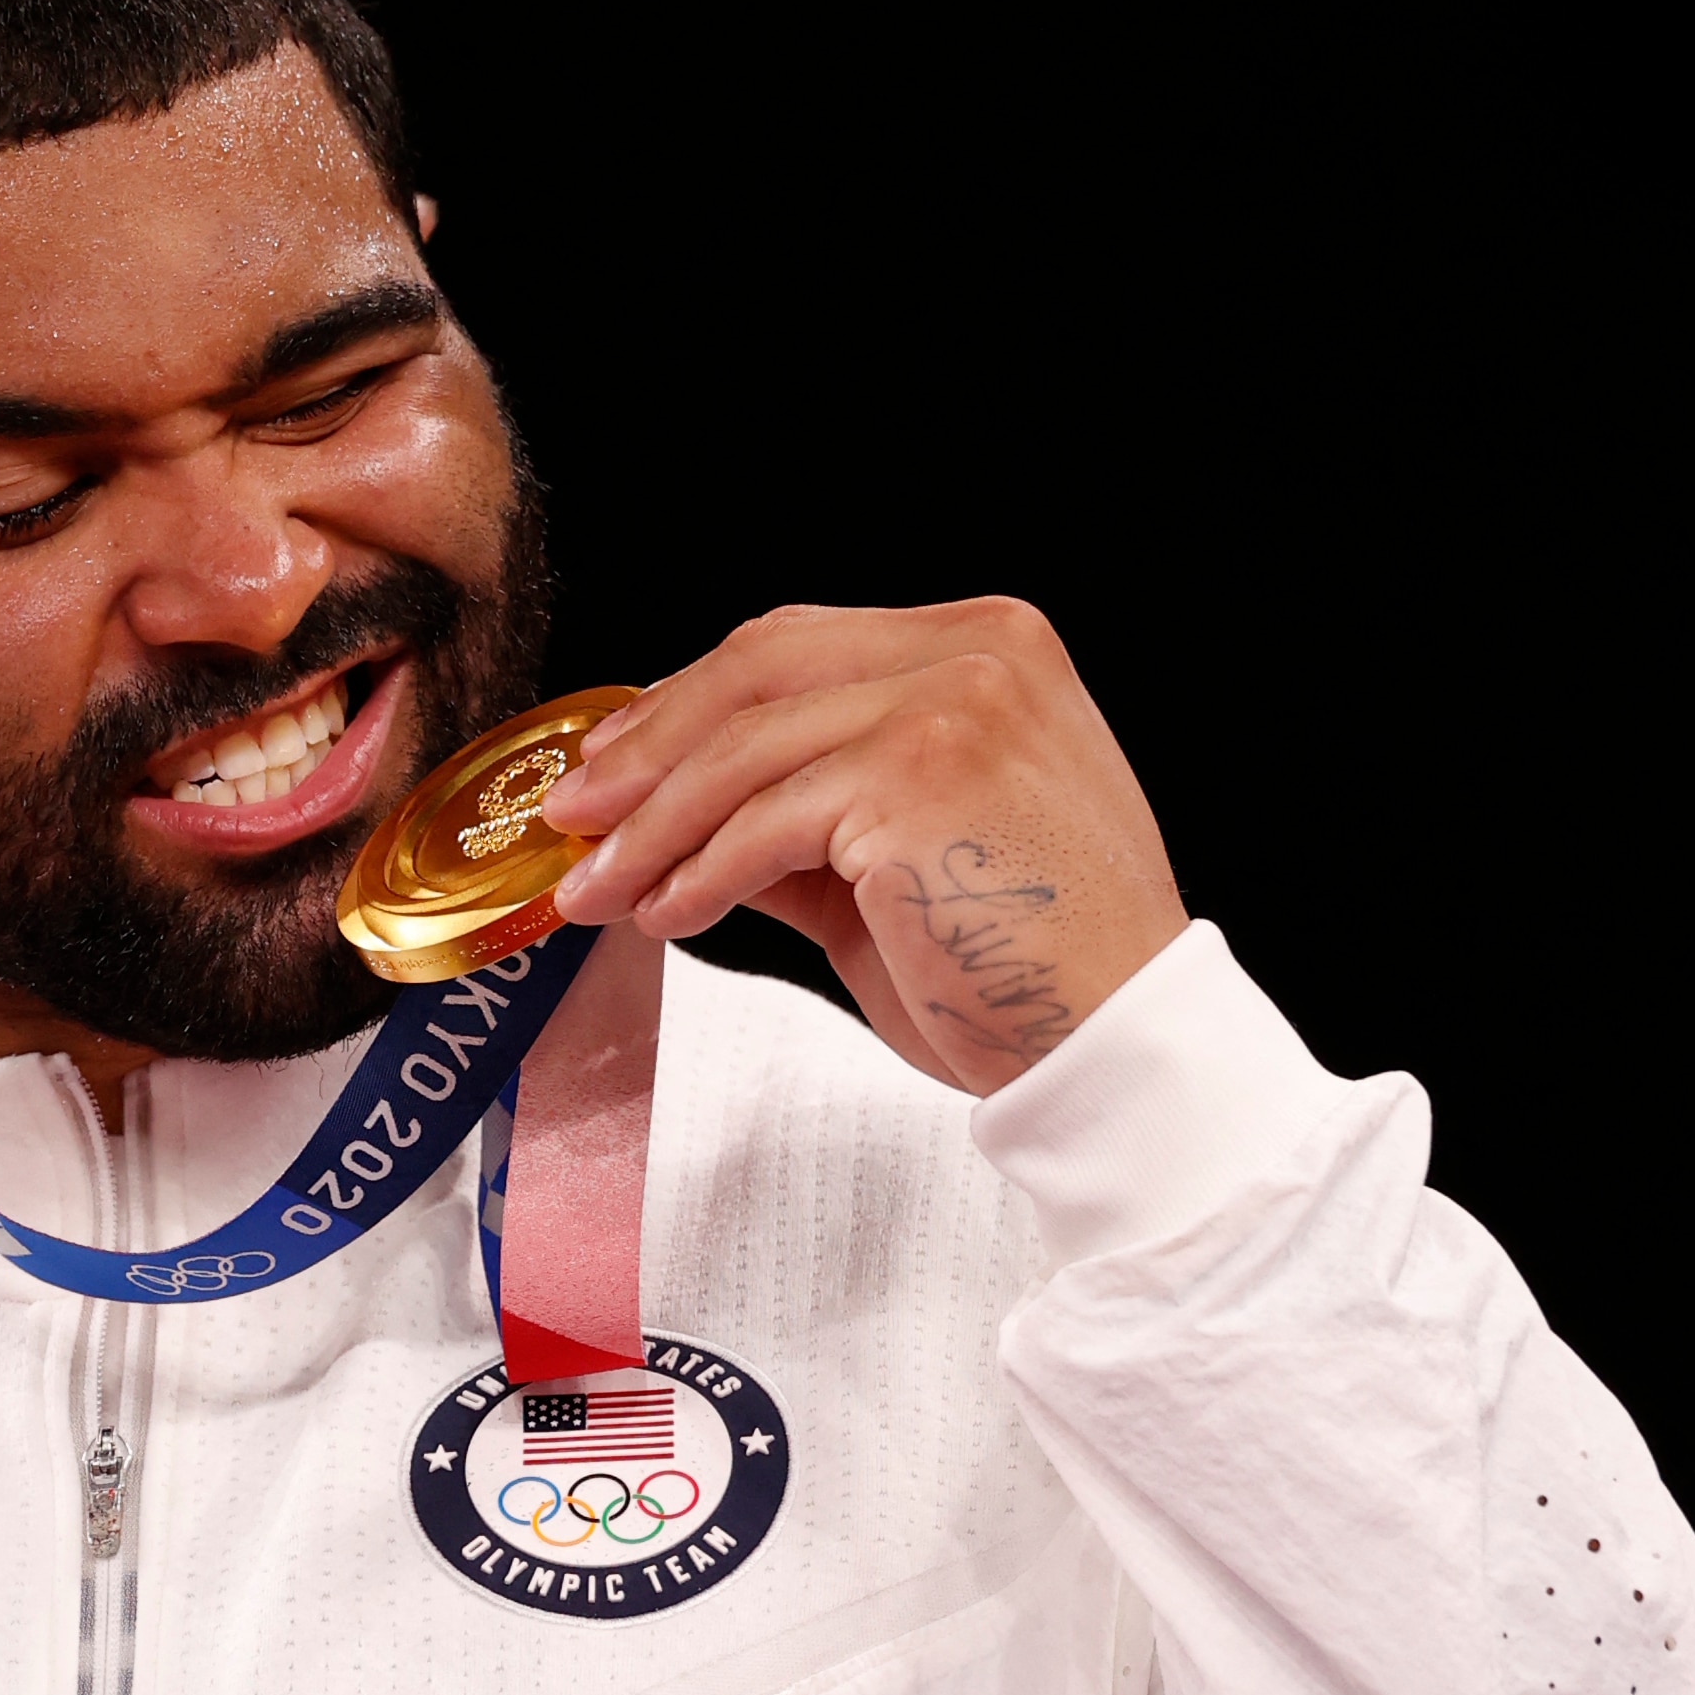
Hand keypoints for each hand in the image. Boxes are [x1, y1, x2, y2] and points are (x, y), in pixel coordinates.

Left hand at [537, 600, 1187, 1095]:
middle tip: (573, 818)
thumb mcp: (894, 865)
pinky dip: (699, 870)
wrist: (1120, 1049)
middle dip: (646, 747)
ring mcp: (953, 704)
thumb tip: (674, 814)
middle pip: (755, 671)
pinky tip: (668, 914)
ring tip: (599, 890)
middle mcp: (977, 651)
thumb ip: (800, 817)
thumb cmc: (1029, 969)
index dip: (686, 702)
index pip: (795, 646)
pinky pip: (766, 821)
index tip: (612, 761)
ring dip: (652, 828)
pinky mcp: (919, 775)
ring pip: (746, 749)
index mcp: (986, 645)